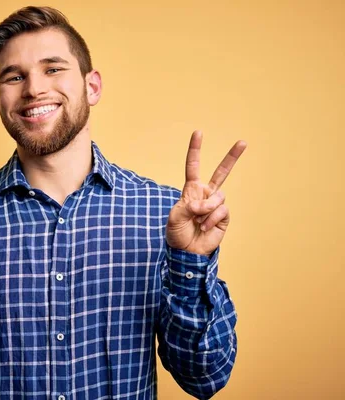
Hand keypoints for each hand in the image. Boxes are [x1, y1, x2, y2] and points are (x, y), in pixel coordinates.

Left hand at [166, 131, 246, 255]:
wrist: (187, 252)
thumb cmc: (177, 233)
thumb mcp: (175, 217)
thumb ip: (187, 207)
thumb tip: (204, 204)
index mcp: (191, 190)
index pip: (193, 167)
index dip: (195, 150)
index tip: (198, 132)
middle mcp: (206, 194)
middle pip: (221, 172)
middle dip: (232, 157)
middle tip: (243, 142)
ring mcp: (216, 205)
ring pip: (218, 196)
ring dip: (206, 210)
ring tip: (198, 221)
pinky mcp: (224, 216)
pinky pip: (222, 210)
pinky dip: (212, 219)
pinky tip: (205, 227)